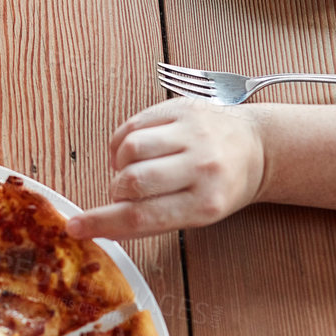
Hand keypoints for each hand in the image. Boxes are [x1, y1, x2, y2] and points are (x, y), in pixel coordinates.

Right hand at [66, 101, 266, 240]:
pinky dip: (122, 143)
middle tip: (123, 195)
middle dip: (116, 192)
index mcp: (206, 203)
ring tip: (130, 171)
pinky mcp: (182, 108)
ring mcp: (192, 133)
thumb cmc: (224, 187)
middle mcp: (201, 166)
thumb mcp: (199, 215)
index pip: (141, 217)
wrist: (259, 149)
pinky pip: (134, 125)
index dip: (102, 223)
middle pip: (133, 182)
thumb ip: (154, 220)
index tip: (76, 227)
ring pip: (131, 148)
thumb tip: (104, 227)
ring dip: (119, 165)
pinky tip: (132, 152)